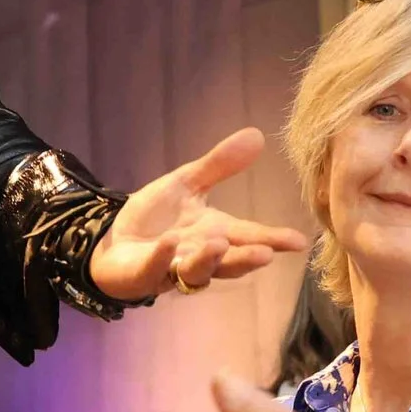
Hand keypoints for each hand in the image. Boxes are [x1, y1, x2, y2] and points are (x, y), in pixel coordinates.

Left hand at [87, 129, 307, 301]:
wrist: (111, 239)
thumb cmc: (155, 217)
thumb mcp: (187, 183)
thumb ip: (219, 165)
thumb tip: (257, 135)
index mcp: (215, 233)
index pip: (249, 236)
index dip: (273, 239)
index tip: (298, 241)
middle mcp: (199, 255)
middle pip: (228, 262)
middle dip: (245, 258)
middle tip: (265, 253)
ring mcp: (173, 270)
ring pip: (196, 273)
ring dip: (208, 260)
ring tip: (218, 243)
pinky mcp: (143, 276)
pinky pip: (154, 270)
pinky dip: (162, 259)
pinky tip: (169, 242)